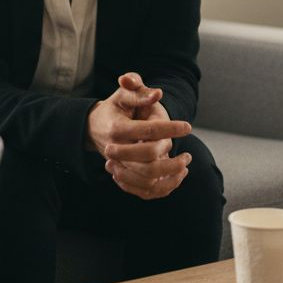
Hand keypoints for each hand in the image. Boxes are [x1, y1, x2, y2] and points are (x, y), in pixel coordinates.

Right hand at [87, 73, 192, 199]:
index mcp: (117, 128)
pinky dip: (164, 186)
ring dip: (171, 172)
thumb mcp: (123, 95)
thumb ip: (138, 92)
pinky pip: (145, 191)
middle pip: (148, 157)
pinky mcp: (123, 178)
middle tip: (186, 152)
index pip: (148, 130)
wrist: (95, 128)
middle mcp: (116, 150)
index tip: (187, 127)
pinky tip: (177, 175)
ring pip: (148, 178)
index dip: (170, 128)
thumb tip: (157, 94)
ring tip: (185, 163)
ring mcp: (119, 166)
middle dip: (170, 153)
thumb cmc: (114, 108)